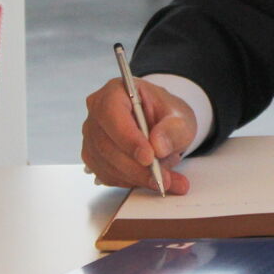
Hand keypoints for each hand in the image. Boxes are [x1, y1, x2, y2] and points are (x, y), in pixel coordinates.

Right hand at [81, 77, 195, 193]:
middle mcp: (97, 112)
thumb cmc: (167, 114)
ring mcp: (92, 135)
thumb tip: (158, 146)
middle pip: (106, 144)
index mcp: (116, 91)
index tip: (149, 157)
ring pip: (106, 164)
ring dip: (136, 177)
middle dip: (135, 167)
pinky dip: (130, 182)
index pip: (112, 114)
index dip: (128, 138)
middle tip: (162, 178)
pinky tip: (151, 180)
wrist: (162, 124)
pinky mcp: (93, 156)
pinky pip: (107, 175)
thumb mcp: (181, 118)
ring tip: (166, 179)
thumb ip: (172, 130)